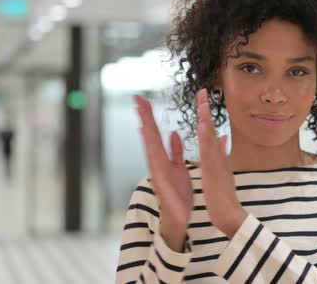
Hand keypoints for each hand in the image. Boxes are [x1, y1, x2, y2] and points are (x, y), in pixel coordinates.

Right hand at [135, 95, 193, 227]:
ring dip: (146, 130)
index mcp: (163, 159)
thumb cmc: (178, 194)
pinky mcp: (160, 181)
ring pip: (150, 147)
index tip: (143, 100)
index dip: (149, 116)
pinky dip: (151, 150)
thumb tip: (173, 133)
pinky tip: (147, 136)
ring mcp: (156, 172)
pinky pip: (155, 163)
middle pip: (149, 136)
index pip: (155, 134)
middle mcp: (157, 163)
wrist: (179, 218)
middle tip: (137, 98)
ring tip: (141, 113)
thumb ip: (176, 151)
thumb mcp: (179, 168)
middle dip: (144, 117)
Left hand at [195, 88, 247, 236]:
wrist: (229, 213)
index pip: (210, 130)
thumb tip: (222, 140)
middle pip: (211, 128)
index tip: (201, 97)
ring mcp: (216, 162)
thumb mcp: (222, 171)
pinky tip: (202, 126)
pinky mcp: (213, 171)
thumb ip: (221, 155)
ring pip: (210, 136)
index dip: (205, 113)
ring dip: (206, 118)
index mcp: (216, 156)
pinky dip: (205, 138)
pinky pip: (208, 151)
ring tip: (202, 102)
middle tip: (201, 90)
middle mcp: (217, 156)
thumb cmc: (223, 195)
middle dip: (205, 109)